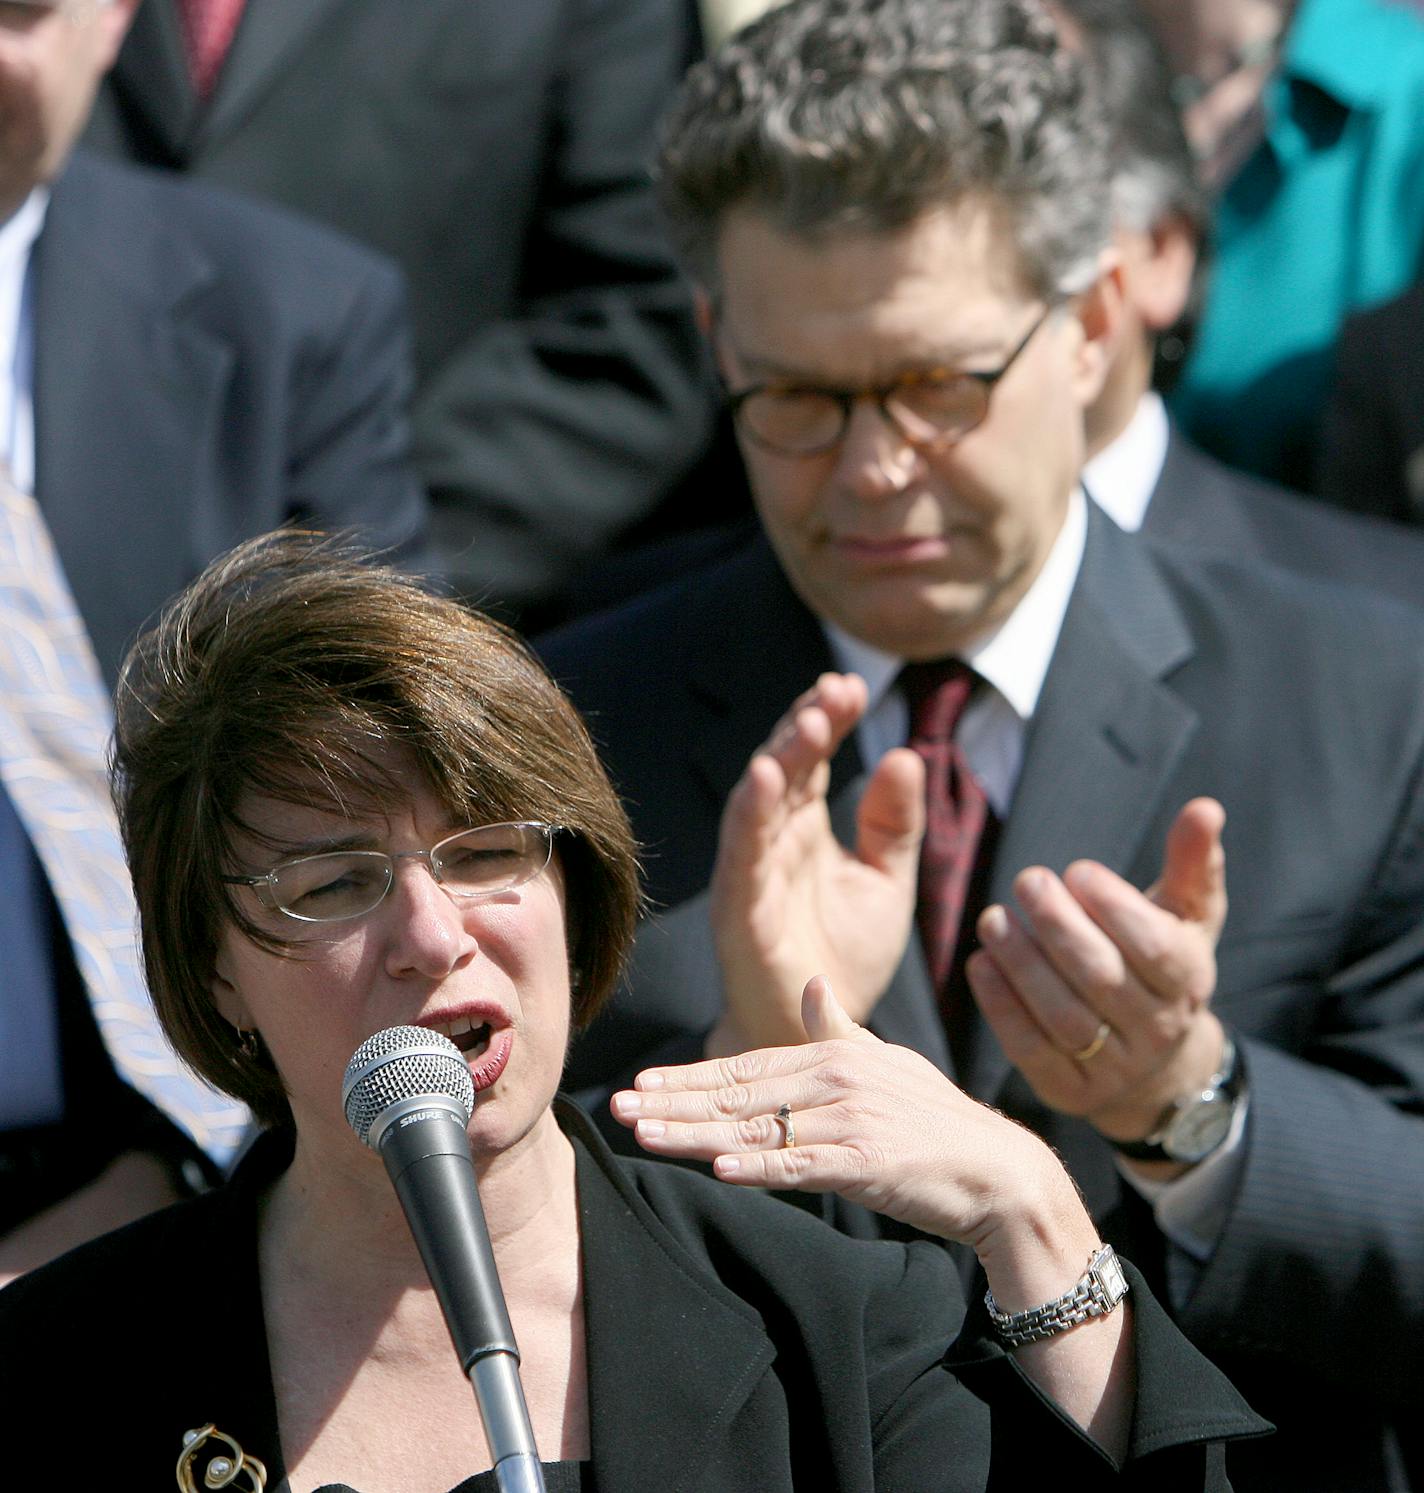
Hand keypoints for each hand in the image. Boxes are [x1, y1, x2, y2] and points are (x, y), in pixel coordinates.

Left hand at [615, 978, 1132, 1452]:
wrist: (997, 1170)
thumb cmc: (935, 1120)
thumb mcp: (885, 1062)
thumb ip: (839, 1028)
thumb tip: (809, 984)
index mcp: (834, 1055)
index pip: (747, 1067)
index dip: (691, 1076)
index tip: (643, 1084)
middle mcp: (836, 1079)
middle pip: (739, 1093)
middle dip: (675, 1102)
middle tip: (619, 1107)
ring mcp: (850, 1119)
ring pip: (757, 1127)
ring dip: (695, 1133)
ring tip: (645, 1134)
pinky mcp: (867, 1160)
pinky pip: (802, 1165)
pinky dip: (760, 1168)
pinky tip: (719, 1169)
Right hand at [707, 673, 923, 1055]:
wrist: (818, 1033)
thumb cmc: (845, 957)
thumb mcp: (886, 881)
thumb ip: (894, 824)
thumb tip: (905, 754)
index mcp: (804, 828)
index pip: (812, 759)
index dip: (828, 720)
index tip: (855, 687)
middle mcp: (772, 842)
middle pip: (782, 767)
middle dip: (805, 725)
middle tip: (836, 692)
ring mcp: (752, 873)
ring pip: (757, 800)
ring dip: (780, 756)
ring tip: (810, 719)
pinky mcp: (741, 911)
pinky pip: (741, 854)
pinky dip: (751, 813)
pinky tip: (770, 777)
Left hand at [966, 798, 1228, 1145]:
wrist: (1155, 1065)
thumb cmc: (1161, 964)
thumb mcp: (1185, 915)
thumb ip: (1191, 862)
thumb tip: (1205, 807)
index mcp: (1190, 981)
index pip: (1156, 948)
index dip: (1114, 907)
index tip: (1076, 870)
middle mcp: (1157, 1030)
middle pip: (1103, 979)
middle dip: (1059, 926)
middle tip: (1027, 879)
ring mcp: (1115, 1069)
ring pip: (1064, 1017)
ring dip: (1022, 964)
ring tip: (992, 919)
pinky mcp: (1070, 1092)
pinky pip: (1031, 1050)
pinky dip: (1002, 1007)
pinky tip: (981, 964)